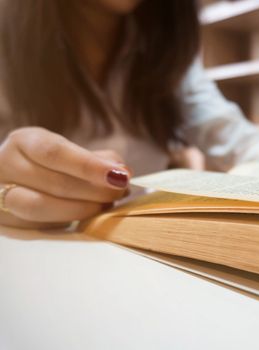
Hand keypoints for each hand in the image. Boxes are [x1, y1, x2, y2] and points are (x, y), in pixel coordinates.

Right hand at [0, 127, 129, 228]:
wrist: (14, 178)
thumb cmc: (50, 164)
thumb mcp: (69, 151)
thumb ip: (97, 159)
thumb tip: (122, 171)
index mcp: (24, 141)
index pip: (56, 152)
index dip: (89, 166)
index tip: (119, 176)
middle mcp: (7, 164)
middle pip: (54, 182)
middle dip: (95, 190)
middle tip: (119, 192)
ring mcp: (0, 193)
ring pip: (41, 207)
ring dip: (81, 209)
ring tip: (104, 206)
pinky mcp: (6, 220)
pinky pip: (39, 224)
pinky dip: (68, 220)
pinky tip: (87, 216)